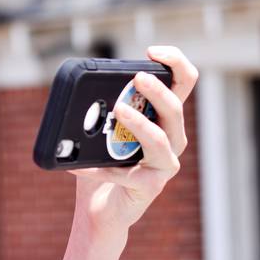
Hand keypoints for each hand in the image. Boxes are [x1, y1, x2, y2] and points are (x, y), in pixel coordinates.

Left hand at [67, 46, 198, 240]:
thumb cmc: (102, 163)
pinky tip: (82, 167)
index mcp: (161, 117)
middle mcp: (170, 137)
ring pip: (162, 138)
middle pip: (176, 107)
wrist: (99, 208)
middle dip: (157, 89)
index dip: (176, 63)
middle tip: (137, 76)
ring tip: (119, 110)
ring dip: (141, 122)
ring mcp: (163, 163)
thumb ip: (97, 110)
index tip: (153, 51)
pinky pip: (128, 174)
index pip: (182, 83)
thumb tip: (77, 92)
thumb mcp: (100, 129)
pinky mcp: (150, 186)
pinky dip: (102, 169)